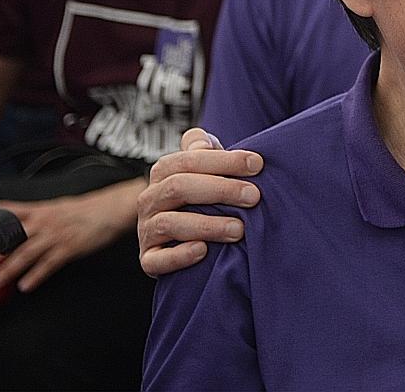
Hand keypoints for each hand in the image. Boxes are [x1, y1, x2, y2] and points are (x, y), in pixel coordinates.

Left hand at [0, 182, 138, 292]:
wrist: (113, 209)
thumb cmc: (85, 210)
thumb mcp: (57, 208)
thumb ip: (35, 217)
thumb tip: (15, 226)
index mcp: (40, 210)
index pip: (6, 209)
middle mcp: (45, 222)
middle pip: (12, 236)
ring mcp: (57, 235)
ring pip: (27, 253)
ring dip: (9, 268)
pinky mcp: (70, 247)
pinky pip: (49, 264)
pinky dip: (37, 276)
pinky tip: (26, 286)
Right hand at [137, 128, 260, 277]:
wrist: (184, 237)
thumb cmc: (204, 195)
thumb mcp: (205, 168)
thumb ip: (204, 150)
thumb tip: (205, 144)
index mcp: (164, 172)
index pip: (189, 160)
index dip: (224, 161)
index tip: (257, 164)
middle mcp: (150, 199)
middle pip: (179, 187)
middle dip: (220, 190)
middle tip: (253, 196)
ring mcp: (147, 230)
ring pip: (169, 223)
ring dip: (207, 225)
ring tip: (239, 229)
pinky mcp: (148, 260)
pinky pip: (156, 260)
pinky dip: (179, 256)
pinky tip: (203, 251)